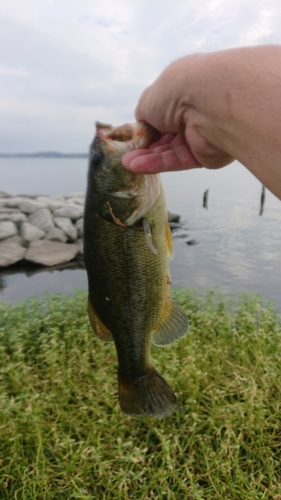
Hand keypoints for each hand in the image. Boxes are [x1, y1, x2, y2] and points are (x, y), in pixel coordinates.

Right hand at [122, 54, 233, 173]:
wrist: (211, 103)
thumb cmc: (179, 90)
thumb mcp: (149, 98)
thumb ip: (144, 113)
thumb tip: (142, 125)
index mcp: (184, 88)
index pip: (162, 111)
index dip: (146, 125)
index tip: (132, 136)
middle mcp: (194, 110)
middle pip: (165, 133)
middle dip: (145, 145)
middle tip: (127, 155)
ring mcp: (200, 133)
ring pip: (169, 148)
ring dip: (147, 156)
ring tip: (127, 163)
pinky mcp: (204, 154)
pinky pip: (177, 159)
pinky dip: (157, 163)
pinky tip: (138, 166)